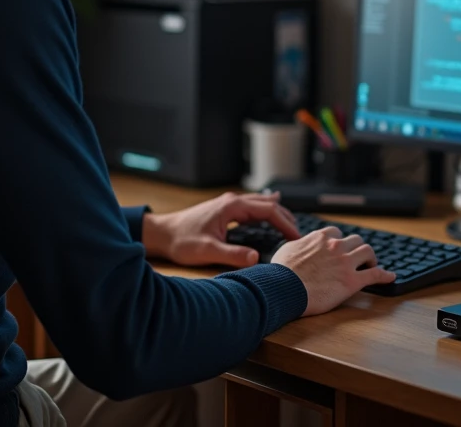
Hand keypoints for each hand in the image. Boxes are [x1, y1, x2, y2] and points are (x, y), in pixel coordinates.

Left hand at [141, 192, 300, 267]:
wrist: (161, 233)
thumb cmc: (181, 241)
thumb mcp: (208, 250)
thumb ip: (233, 254)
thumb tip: (256, 258)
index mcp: (231, 207)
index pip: (268, 210)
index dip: (285, 222)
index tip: (296, 237)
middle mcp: (232, 201)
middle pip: (267, 204)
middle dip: (285, 217)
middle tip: (299, 234)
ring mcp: (228, 204)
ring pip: (260, 204)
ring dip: (276, 213)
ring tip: (291, 225)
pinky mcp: (224, 210)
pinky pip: (252, 207)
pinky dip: (265, 211)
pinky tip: (270, 210)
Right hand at [270, 227, 395, 316]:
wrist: (284, 288)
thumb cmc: (281, 272)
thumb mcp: (287, 249)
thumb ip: (299, 244)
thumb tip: (299, 244)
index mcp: (320, 238)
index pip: (336, 233)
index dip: (339, 241)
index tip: (340, 248)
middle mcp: (335, 246)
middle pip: (355, 240)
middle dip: (357, 248)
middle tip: (357, 257)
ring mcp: (346, 262)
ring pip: (368, 251)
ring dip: (370, 257)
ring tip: (371, 265)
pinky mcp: (352, 281)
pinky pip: (375, 274)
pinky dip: (385, 275)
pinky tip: (390, 276)